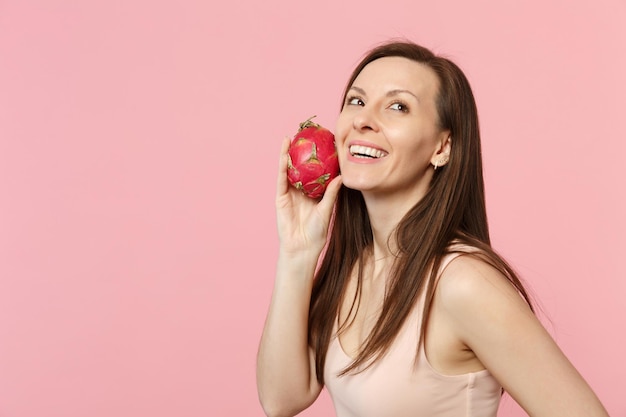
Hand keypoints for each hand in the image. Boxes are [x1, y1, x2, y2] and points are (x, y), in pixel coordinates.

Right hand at [275, 136, 341, 254]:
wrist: (302, 247)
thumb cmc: (317, 232)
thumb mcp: (327, 209)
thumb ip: (331, 193)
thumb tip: (341, 177)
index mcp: (312, 192)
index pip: (314, 171)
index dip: (317, 158)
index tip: (322, 143)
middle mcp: (300, 190)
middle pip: (300, 167)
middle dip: (300, 152)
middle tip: (304, 134)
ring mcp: (289, 193)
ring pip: (288, 170)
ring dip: (288, 154)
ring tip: (290, 138)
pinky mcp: (280, 197)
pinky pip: (281, 179)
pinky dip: (282, 166)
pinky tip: (283, 154)